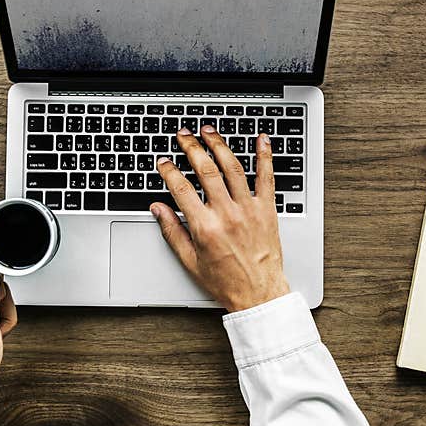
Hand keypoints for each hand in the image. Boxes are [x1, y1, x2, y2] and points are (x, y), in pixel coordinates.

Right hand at [151, 127, 289, 311]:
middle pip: (206, 170)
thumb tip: (158, 209)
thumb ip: (172, 231)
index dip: (169, 171)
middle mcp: (227, 214)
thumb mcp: (190, 261)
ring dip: (219, 145)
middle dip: (192, 148)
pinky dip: (265, 156)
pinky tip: (261, 140)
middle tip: (184, 135)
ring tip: (209, 131)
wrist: (259, 294)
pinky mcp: (267, 210)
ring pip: (232, 168)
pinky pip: (267, 177)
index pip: (181, 189)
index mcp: (205, 227)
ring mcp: (249, 209)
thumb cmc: (226, 281)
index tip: (163, 162)